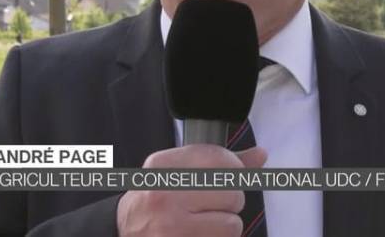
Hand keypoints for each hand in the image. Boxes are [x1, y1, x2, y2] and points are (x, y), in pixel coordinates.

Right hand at [116, 144, 266, 236]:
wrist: (124, 231)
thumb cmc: (156, 199)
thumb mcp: (177, 170)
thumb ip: (219, 162)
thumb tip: (260, 155)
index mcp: (163, 167)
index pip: (219, 160)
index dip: (234, 169)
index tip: (229, 175)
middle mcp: (165, 195)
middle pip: (232, 193)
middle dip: (229, 201)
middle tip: (211, 203)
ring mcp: (172, 227)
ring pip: (232, 224)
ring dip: (225, 225)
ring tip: (204, 221)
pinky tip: (200, 233)